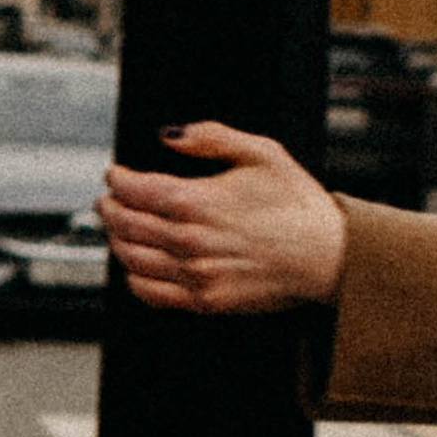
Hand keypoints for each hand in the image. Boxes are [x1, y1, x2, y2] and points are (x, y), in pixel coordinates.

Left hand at [99, 122, 346, 315]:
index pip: (134, 189)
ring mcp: (196, 274)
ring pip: (132, 258)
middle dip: (110, 208)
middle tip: (108, 199)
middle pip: (126, 223)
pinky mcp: (206, 300)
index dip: (117, 180)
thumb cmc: (300, 205)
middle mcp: (190, 240)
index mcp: (198, 201)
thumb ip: (211, 136)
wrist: (329, 257)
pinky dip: (134, 278)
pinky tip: (135, 267)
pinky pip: (151, 293)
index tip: (115, 174)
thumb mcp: (262, 152)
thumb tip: (170, 135)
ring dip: (117, 240)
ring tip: (118, 229)